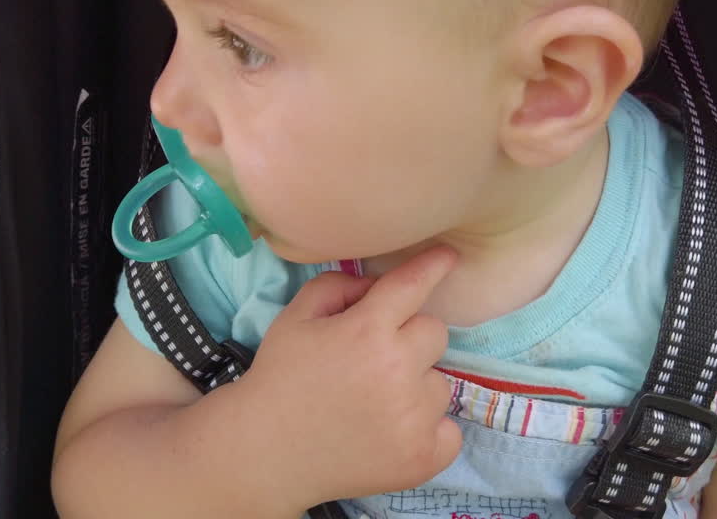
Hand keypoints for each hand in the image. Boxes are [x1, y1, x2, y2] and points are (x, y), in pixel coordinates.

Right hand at [239, 245, 462, 506]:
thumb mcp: (296, 317)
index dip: (433, 266)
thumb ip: (338, 286)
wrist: (265, 453)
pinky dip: (428, 431)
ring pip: (441, 385)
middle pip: (436, 333)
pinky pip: (450, 432)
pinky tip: (393, 434)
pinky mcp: (423, 459)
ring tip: (376, 404)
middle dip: (411, 339)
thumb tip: (378, 285)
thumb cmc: (281, 379)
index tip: (448, 257)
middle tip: (376, 359)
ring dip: (417, 388)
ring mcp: (414, 420)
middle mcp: (398, 371)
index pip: (414, 286)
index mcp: (367, 331)